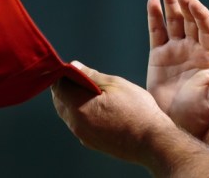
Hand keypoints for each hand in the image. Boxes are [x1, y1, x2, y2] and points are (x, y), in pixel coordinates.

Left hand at [51, 61, 174, 163]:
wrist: (151, 141)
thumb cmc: (137, 111)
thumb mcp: (116, 85)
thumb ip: (91, 75)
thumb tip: (74, 66)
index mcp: (79, 106)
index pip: (57, 86)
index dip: (62, 74)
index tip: (73, 68)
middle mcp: (76, 123)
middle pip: (60, 101)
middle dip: (67, 87)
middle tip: (85, 77)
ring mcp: (83, 135)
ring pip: (69, 113)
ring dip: (75, 101)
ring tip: (95, 92)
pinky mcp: (91, 142)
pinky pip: (79, 124)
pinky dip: (83, 113)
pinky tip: (101, 108)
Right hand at [146, 0, 208, 137]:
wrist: (178, 126)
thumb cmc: (202, 114)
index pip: (207, 27)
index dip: (200, 13)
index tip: (192, 2)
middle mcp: (194, 49)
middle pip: (190, 20)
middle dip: (185, 4)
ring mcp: (176, 51)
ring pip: (173, 21)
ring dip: (170, 3)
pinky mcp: (159, 56)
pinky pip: (157, 32)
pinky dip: (154, 16)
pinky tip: (152, 1)